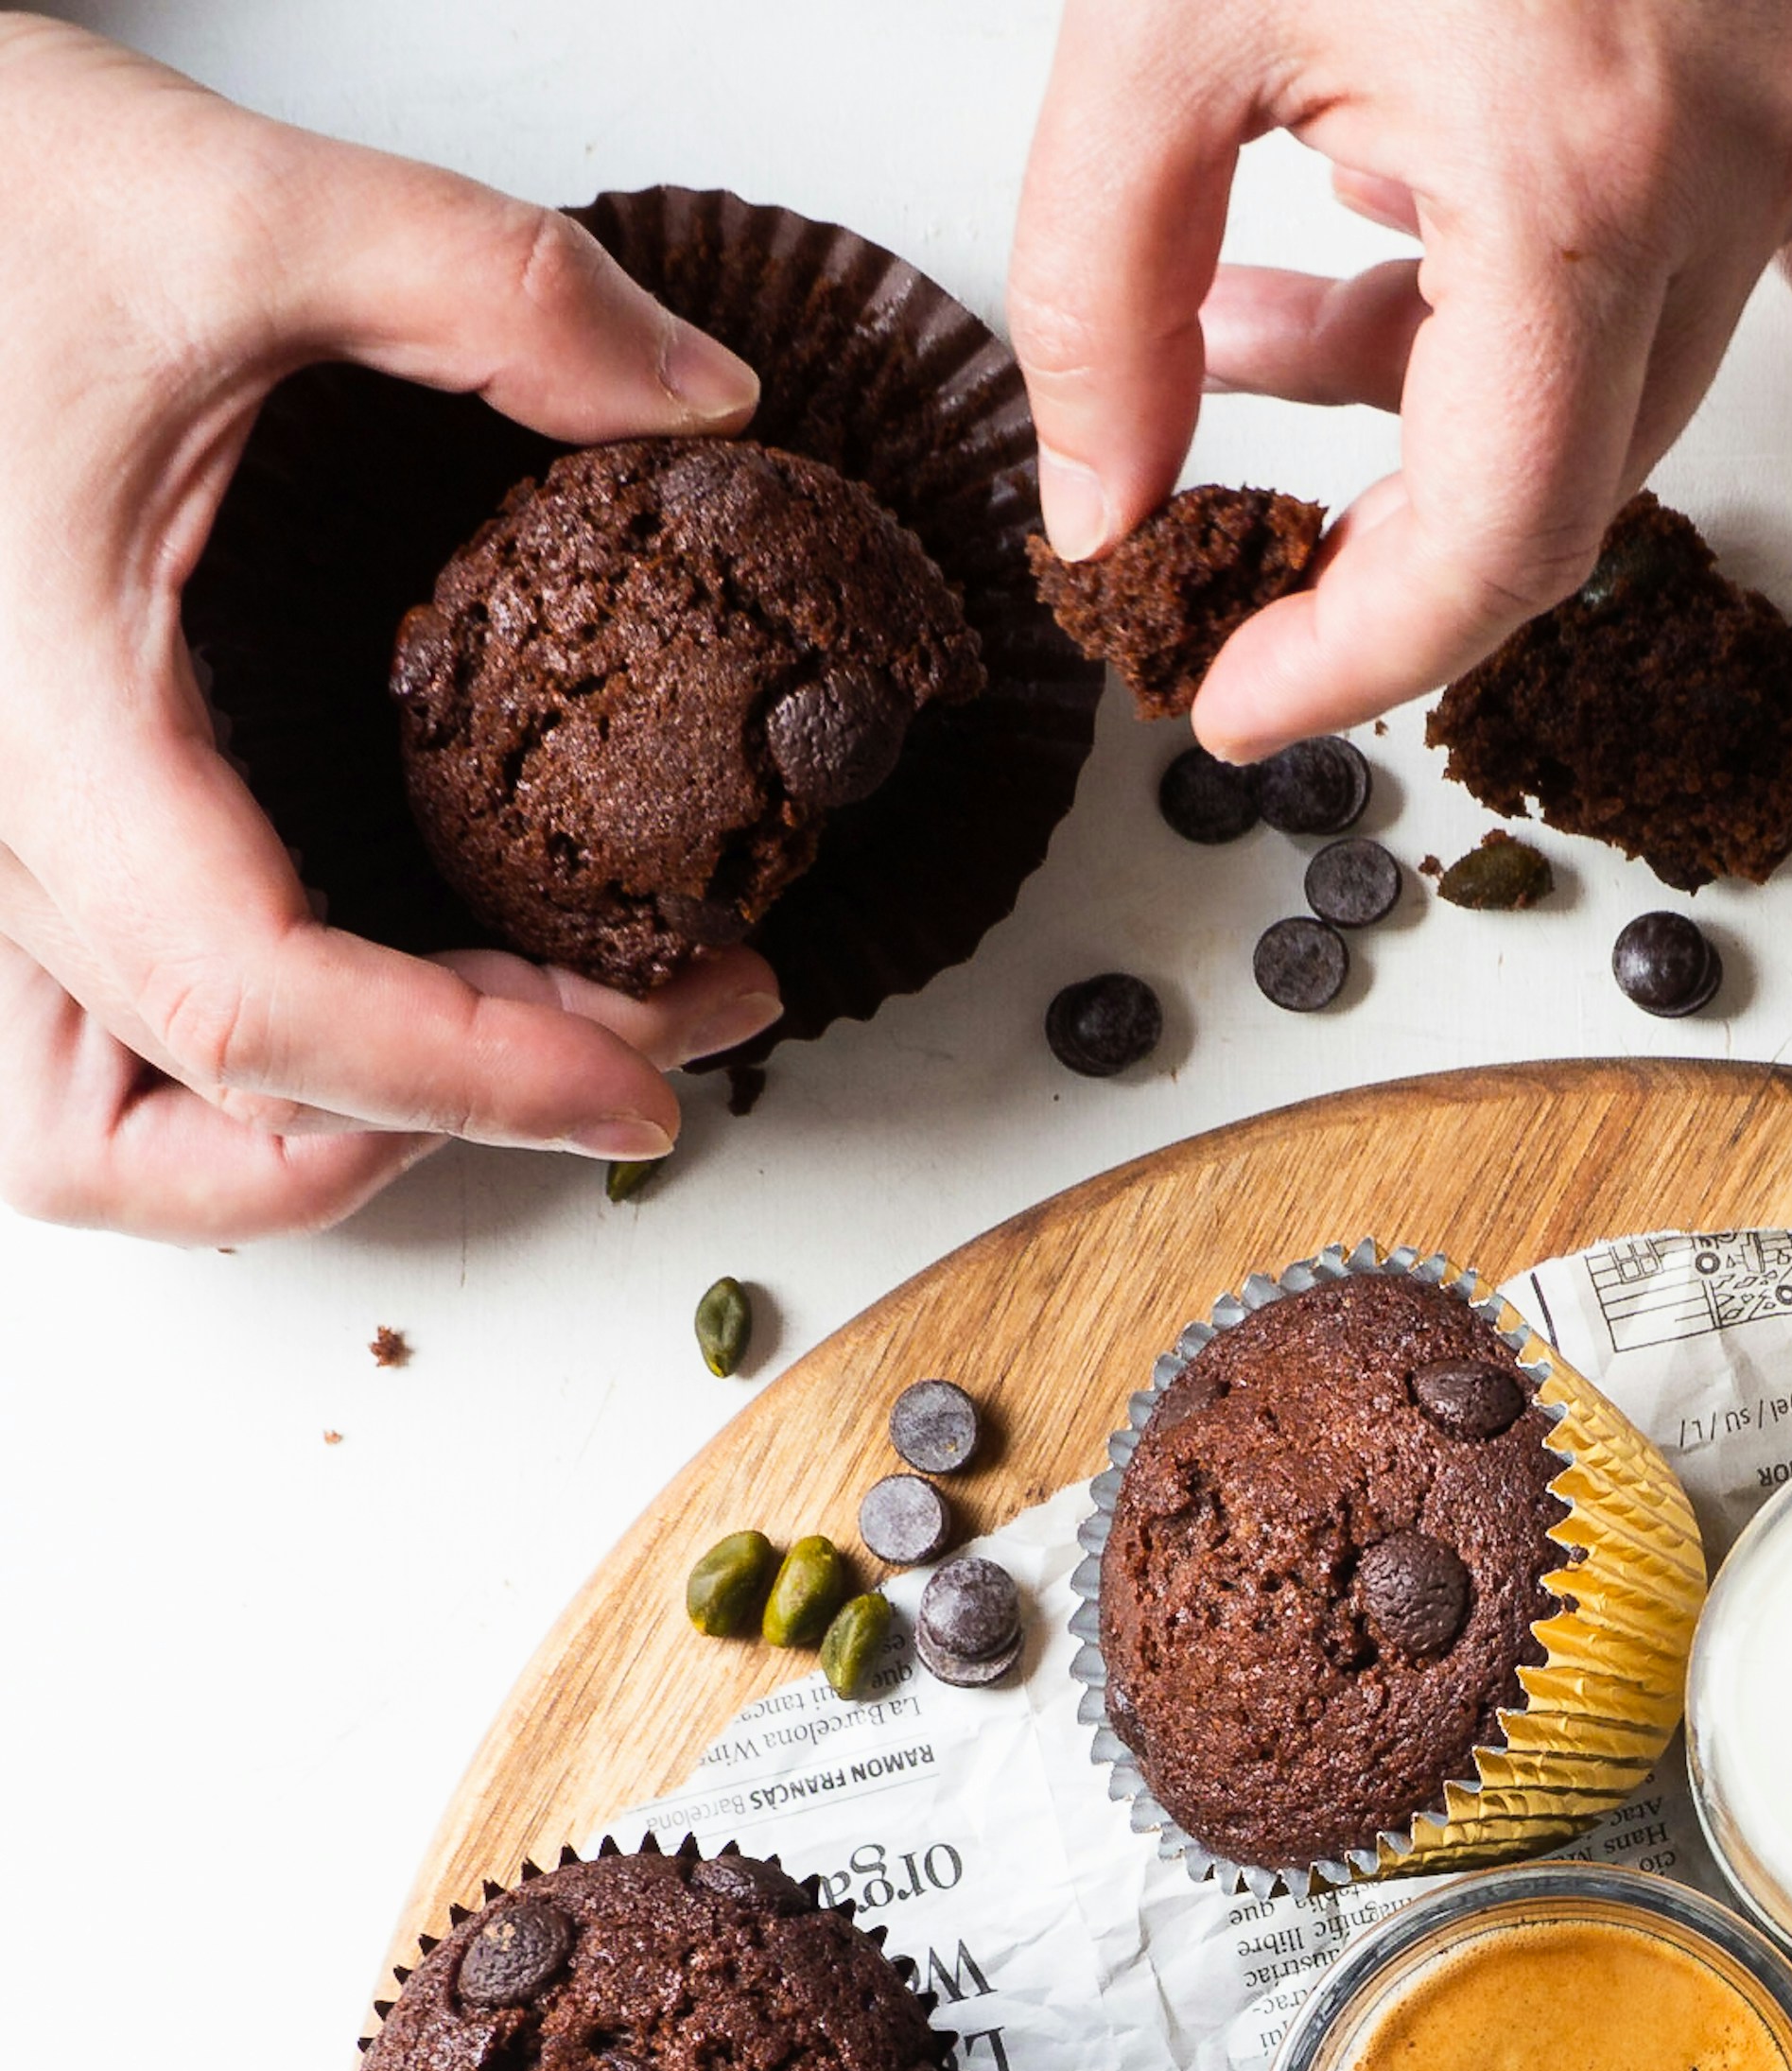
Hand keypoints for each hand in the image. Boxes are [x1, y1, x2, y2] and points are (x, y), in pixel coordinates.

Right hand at [0, 19, 785, 1240]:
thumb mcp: (227, 200)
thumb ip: (487, 288)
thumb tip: (706, 402)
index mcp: (38, 718)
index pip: (258, 1001)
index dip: (469, 1079)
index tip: (648, 1085)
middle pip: (231, 1085)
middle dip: (475, 1090)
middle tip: (675, 1002)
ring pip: (120, 1132)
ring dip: (331, 1129)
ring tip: (528, 1037)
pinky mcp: (1, 822)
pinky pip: (82, 1058)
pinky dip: (236, 1081)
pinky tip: (383, 997)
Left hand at [1008, 0, 1791, 754]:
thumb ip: (1106, 270)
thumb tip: (1099, 498)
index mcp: (1581, 171)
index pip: (1495, 543)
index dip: (1361, 659)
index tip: (1237, 703)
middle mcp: (1730, 172)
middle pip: (1566, 489)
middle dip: (1389, 540)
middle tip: (1241, 567)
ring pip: (1609, 377)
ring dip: (1427, 395)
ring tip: (1256, 324)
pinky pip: (1659, 258)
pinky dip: (1505, 279)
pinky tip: (1383, 201)